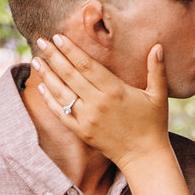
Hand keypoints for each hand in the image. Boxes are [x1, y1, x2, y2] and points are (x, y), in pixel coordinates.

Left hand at [33, 35, 170, 169]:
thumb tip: (158, 46)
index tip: (58, 37)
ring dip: (47, 76)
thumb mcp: (159, 95)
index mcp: (114, 90)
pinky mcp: (82, 132)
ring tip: (36, 61)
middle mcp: (98, 103)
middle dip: (54, 57)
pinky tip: (42, 87)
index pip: (87, 65)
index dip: (71, 50)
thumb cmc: (154, 124)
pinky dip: (50, 100)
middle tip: (41, 41)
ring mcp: (87, 119)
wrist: (145, 157)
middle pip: (70, 75)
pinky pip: (61, 114)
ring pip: (62, 93)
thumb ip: (156, 70)